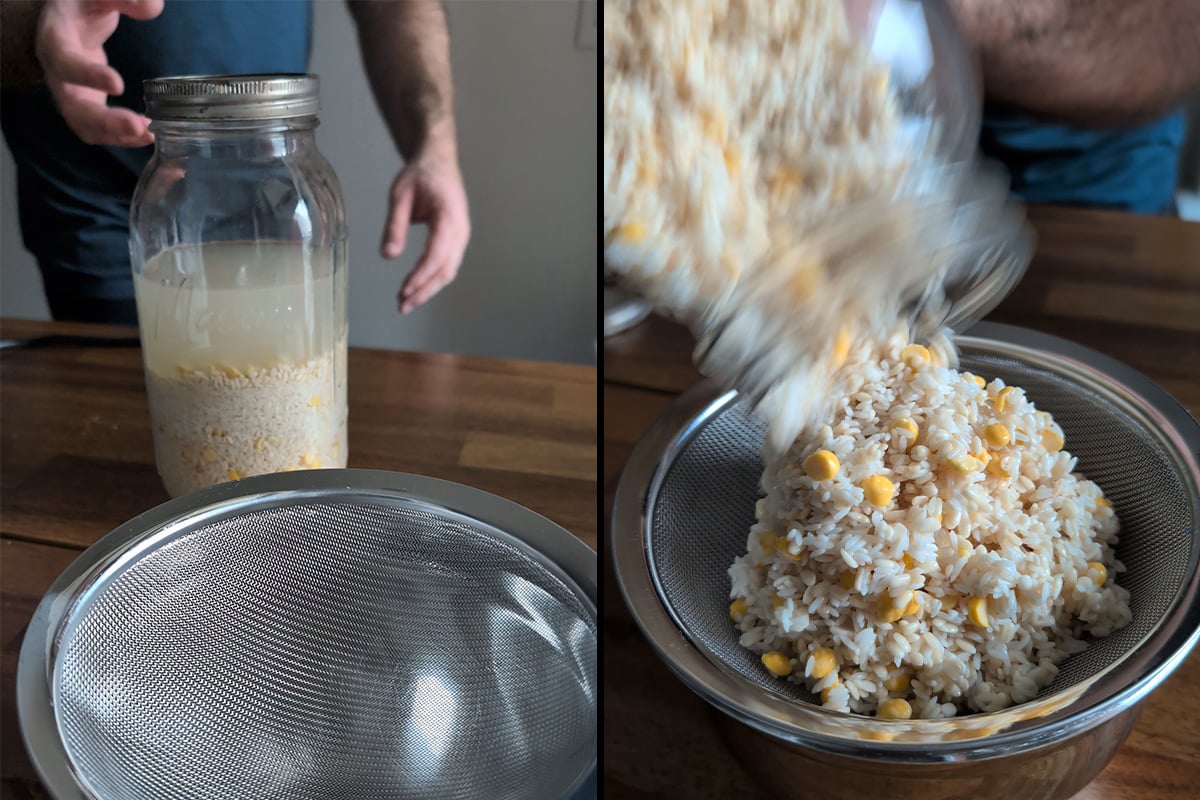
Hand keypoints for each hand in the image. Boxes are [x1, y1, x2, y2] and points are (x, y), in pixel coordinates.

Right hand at [36, 0, 163, 147]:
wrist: (71, 19)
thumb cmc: (83, 5)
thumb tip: (152, 7)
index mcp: (55, 40)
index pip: (65, 61)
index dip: (87, 76)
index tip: (117, 84)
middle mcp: (58, 74)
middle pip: (73, 106)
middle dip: (105, 121)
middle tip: (139, 126)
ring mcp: (71, 93)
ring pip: (85, 125)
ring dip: (116, 135)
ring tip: (149, 135)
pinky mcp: (86, 105)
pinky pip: (98, 129)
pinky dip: (121, 137)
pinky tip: (149, 135)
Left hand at [382, 150, 470, 313]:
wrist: (438, 161)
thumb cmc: (420, 175)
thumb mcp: (399, 195)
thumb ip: (394, 226)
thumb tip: (388, 256)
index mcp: (448, 217)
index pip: (436, 255)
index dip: (420, 276)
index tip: (404, 291)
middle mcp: (460, 230)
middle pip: (446, 269)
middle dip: (424, 290)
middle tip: (402, 305)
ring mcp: (461, 236)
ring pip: (449, 270)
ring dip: (429, 288)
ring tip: (406, 301)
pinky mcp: (456, 239)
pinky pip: (448, 264)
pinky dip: (433, 279)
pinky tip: (417, 287)